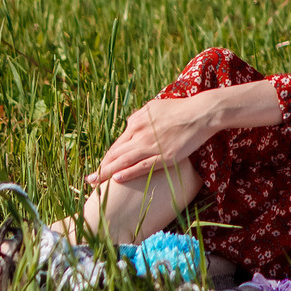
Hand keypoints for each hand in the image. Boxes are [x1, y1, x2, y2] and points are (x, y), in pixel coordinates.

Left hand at [96, 92, 226, 187]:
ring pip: (123, 161)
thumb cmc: (180, 109)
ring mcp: (151, 145)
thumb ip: (141, 117)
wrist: (200, 113)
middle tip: (89, 179)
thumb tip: (131, 124)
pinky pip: (141, 166)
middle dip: (101, 167)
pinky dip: (127, 173)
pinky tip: (116, 179)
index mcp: (137, 121)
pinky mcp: (164, 156)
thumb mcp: (155, 107)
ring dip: (106, 173)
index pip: (117, 144)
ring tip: (94, 183)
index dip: (107, 157)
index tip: (100, 167)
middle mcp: (140, 133)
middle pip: (115, 153)